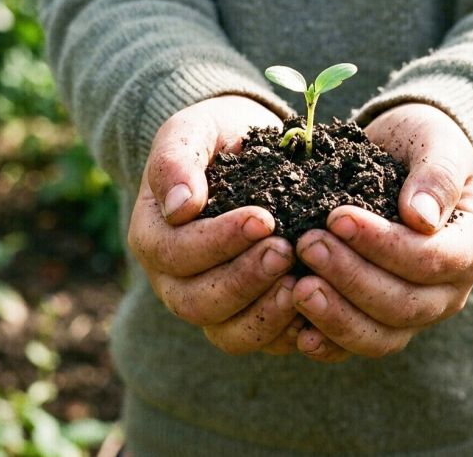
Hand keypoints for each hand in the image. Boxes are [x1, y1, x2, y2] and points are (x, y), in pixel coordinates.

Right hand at [128, 95, 304, 355]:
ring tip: (301, 283)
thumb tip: (180, 207)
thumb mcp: (192, 131)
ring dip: (266, 314)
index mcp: (154, 238)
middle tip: (286, 251)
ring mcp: (212, 304)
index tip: (263, 218)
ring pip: (228, 333)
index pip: (176, 254)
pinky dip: (290, 332)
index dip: (218, 242)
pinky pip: (264, 342)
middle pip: (197, 303)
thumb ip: (177, 161)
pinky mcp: (249, 316)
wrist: (245, 150)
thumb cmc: (216, 137)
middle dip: (244, 280)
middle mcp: (175, 281)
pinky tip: (318, 305)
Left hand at [292, 103, 472, 361]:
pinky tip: (295, 329)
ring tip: (296, 288)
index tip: (337, 217)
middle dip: (352, 278)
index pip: (431, 261)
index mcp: (469, 248)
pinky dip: (327, 343)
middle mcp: (447, 292)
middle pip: (405, 306)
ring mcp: (413, 314)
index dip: (383, 245)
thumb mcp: (435, 143)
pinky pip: (355, 347)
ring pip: (381, 337)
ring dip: (337, 317)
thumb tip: (421, 219)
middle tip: (307, 245)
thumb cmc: (420, 146)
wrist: (400, 159)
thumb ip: (435, 175)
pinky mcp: (378, 324)